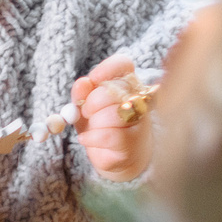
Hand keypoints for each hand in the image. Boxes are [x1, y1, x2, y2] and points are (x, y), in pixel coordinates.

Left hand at [73, 54, 155, 182]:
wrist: (115, 157)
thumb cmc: (101, 127)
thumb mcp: (86, 108)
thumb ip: (82, 95)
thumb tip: (82, 83)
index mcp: (127, 84)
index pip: (124, 65)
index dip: (108, 68)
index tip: (93, 78)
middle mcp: (138, 99)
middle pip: (115, 89)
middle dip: (92, 102)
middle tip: (86, 113)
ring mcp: (139, 121)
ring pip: (113, 114)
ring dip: (94, 123)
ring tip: (91, 128)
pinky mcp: (133, 142)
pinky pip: (110, 135)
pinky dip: (92, 137)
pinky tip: (86, 139)